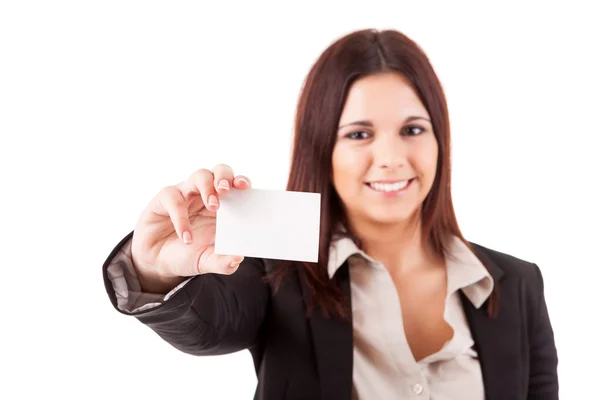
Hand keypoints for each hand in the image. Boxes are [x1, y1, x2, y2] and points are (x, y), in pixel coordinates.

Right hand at [131, 164, 250, 287]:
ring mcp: (186, 194)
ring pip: (199, 176)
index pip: (236, 186)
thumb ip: (222, 262)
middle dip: (224, 177)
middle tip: (226, 191)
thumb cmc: (186, 254)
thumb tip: (237, 259)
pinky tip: (186, 237)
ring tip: (213, 207)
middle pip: (219, 171)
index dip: (241, 181)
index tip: (245, 188)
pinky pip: (174, 198)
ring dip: (208, 188)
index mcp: (223, 207)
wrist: (156, 262)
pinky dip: (181, 217)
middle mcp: (205, 196)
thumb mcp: (206, 262)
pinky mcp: (165, 199)